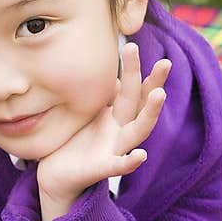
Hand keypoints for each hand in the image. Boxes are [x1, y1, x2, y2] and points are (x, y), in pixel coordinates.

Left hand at [36, 42, 171, 219]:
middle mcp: (120, 130)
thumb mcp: (87, 114)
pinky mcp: (102, 169)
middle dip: (153, 83)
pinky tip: (141, 155)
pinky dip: (130, 162)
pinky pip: (119, 166)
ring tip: (160, 95)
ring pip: (138, 130)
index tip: (133, 43)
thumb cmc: (73, 142)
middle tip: (165, 62)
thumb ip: (102, 97)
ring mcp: (115, 149)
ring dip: (151, 112)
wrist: (56, 176)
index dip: (137, 69)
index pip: (132, 89)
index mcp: (115, 115)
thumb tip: (115, 74)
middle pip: (139, 103)